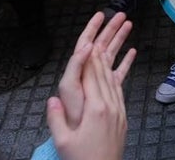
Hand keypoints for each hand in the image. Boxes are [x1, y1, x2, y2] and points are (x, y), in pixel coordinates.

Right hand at [46, 45, 128, 159]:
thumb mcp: (64, 141)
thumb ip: (56, 118)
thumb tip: (52, 98)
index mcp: (94, 109)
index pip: (90, 76)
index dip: (89, 57)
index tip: (89, 39)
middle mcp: (109, 106)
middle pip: (103, 73)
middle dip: (101, 51)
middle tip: (101, 33)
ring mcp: (118, 111)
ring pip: (113, 80)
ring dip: (110, 60)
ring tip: (108, 44)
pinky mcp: (122, 117)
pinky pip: (120, 91)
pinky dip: (118, 76)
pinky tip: (117, 71)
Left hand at [56, 12, 135, 127]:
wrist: (85, 143)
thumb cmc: (75, 122)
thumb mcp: (69, 92)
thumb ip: (76, 67)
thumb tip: (86, 47)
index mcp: (80, 72)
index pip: (85, 44)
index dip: (92, 29)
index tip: (100, 16)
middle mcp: (90, 75)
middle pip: (100, 46)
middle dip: (109, 29)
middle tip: (120, 15)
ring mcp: (101, 83)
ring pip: (111, 55)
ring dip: (119, 40)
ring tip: (128, 25)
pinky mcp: (110, 92)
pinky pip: (119, 72)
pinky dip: (126, 61)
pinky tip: (132, 52)